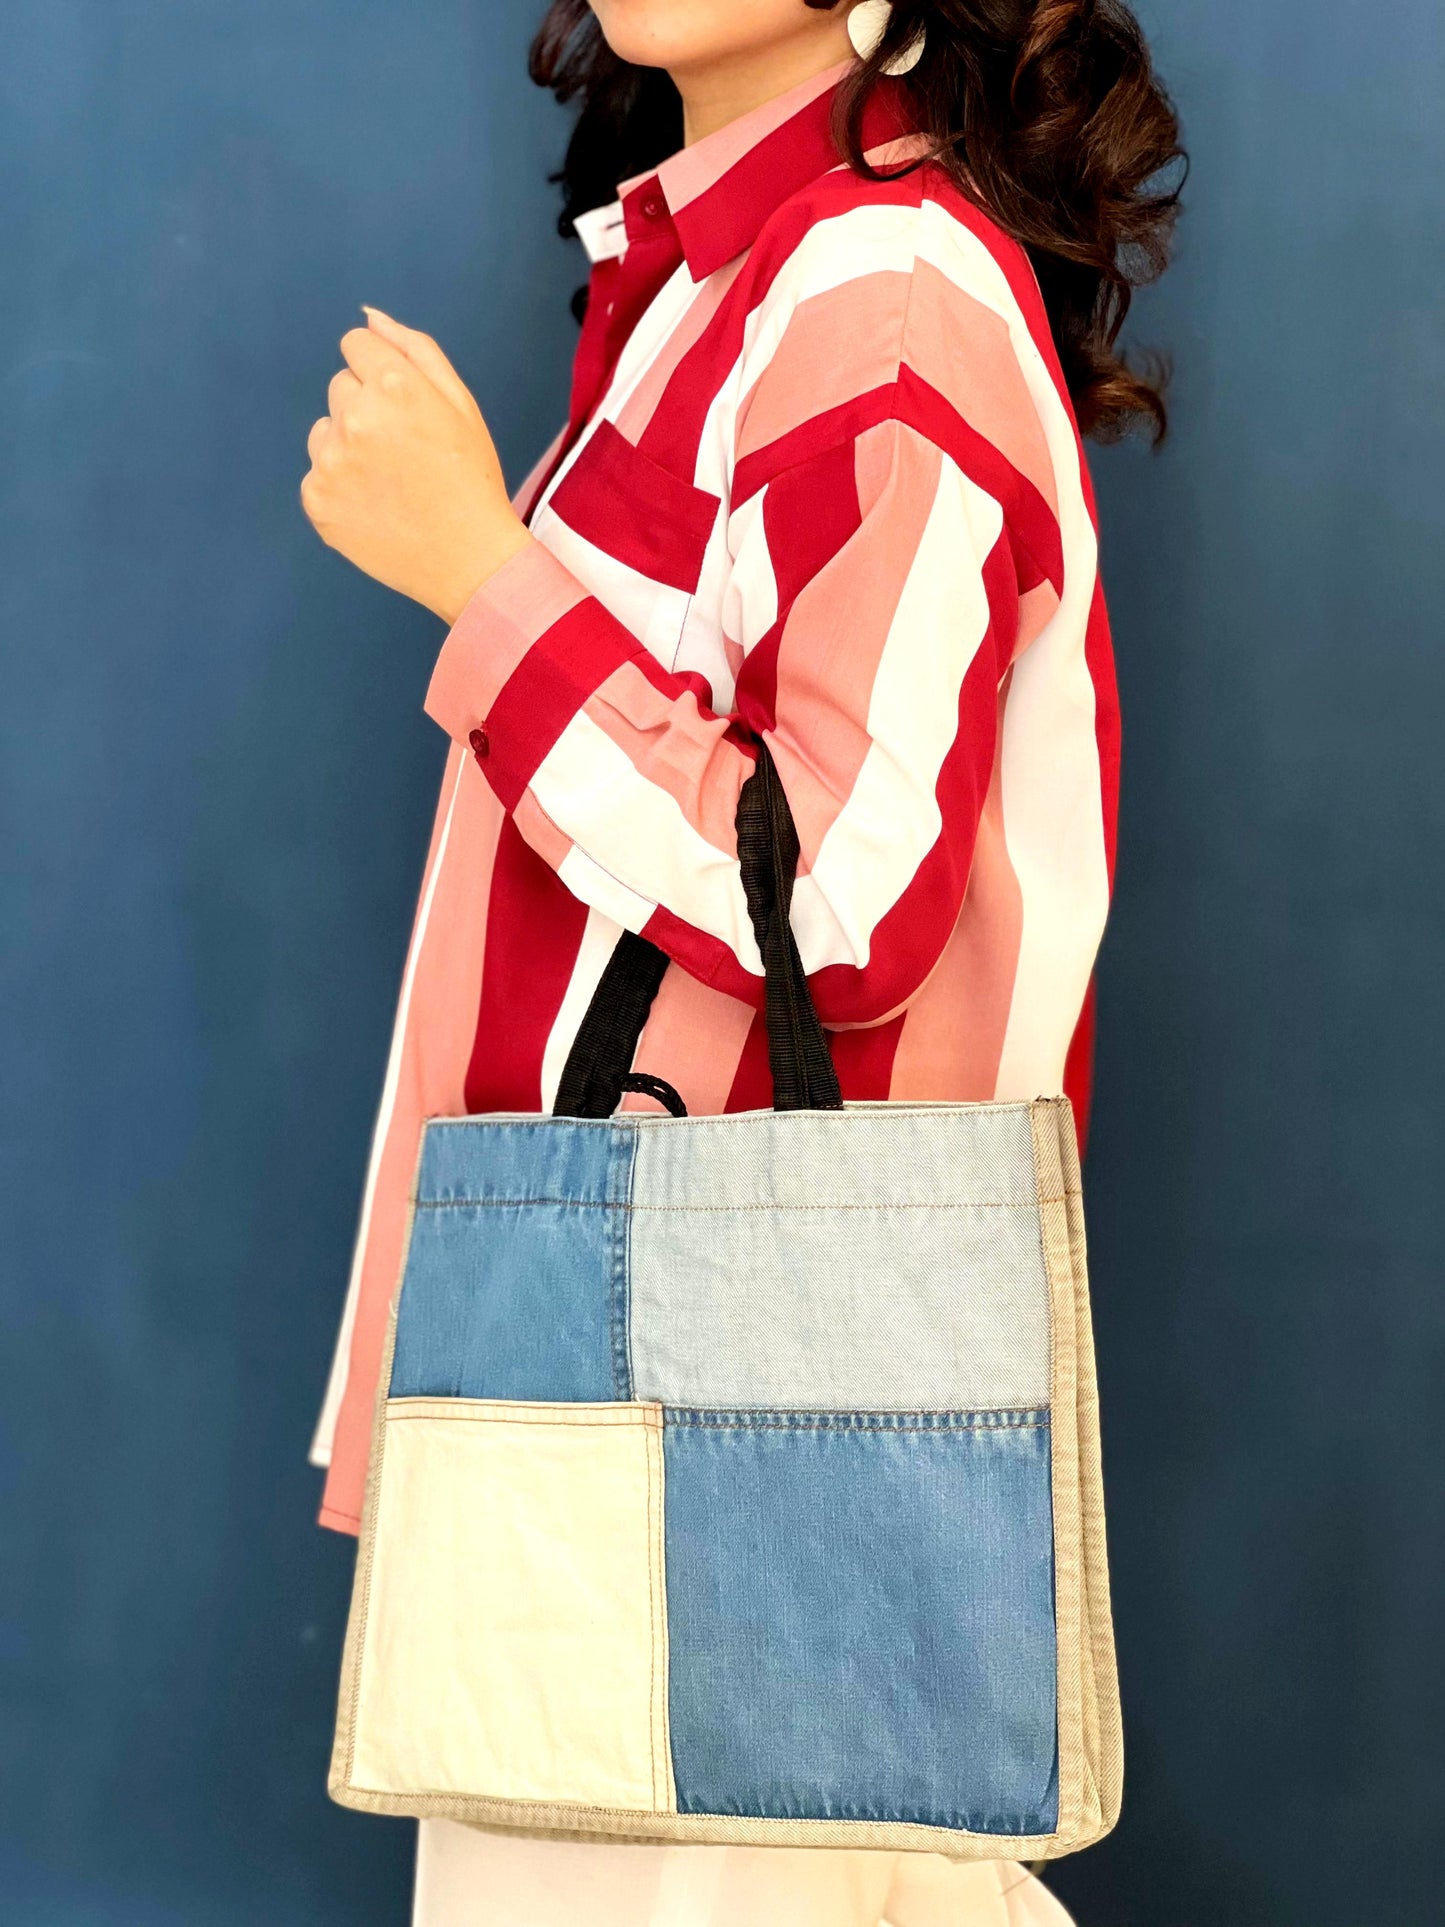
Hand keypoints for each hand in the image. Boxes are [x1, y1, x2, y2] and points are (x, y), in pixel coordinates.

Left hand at [300, 307, 531, 624]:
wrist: (469, 560)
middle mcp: (355, 417)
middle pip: (340, 387)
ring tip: (388, 482)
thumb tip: (368, 316)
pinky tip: (374, 506)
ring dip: (348, 446)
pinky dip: (340, 487)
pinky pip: (318, 474)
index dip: (381, 374)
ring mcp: (330, 461)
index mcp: (394, 385)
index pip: (355, 346)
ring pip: (325, 431)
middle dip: (366, 409)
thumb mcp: (460, 404)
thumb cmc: (472, 478)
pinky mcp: (317, 499)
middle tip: (404, 453)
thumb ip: (414, 350)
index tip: (403, 407)